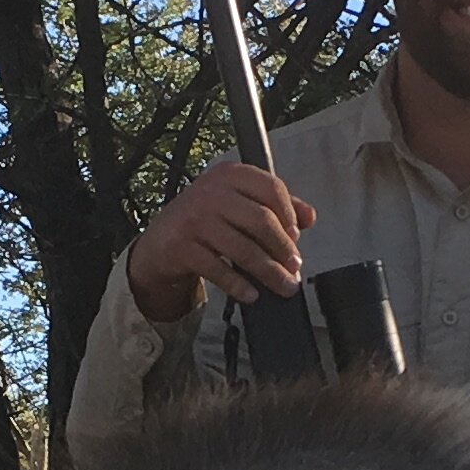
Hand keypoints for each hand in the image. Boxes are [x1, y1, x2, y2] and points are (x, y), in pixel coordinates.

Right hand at [128, 160, 317, 321]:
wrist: (160, 240)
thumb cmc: (205, 219)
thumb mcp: (237, 202)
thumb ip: (274, 205)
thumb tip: (309, 216)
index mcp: (229, 175)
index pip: (271, 188)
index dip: (290, 214)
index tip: (297, 235)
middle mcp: (211, 192)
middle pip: (261, 220)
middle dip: (283, 248)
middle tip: (295, 266)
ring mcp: (195, 219)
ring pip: (244, 248)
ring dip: (269, 271)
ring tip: (284, 285)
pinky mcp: (182, 247)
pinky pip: (219, 269)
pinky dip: (239, 285)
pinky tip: (252, 294)